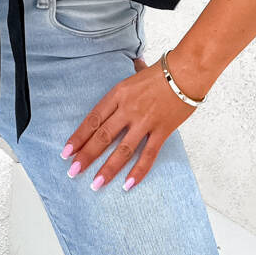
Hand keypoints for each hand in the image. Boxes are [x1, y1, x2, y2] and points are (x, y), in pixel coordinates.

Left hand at [60, 54, 203, 190]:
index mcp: (118, 93)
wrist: (188, 70)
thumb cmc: (164, 70)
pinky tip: (128, 185)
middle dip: (86, 156)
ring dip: (107, 168)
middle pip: (102, 136)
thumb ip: (128, 82)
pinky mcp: (162, 130)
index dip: (79, 136)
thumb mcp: (136, 73)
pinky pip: (148, 154)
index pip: (93, 118)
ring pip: (122, 149)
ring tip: (95, 184)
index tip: (67, 151)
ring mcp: (145, 121)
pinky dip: (138, 171)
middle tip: (72, 171)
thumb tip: (128, 70)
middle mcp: (128, 108)